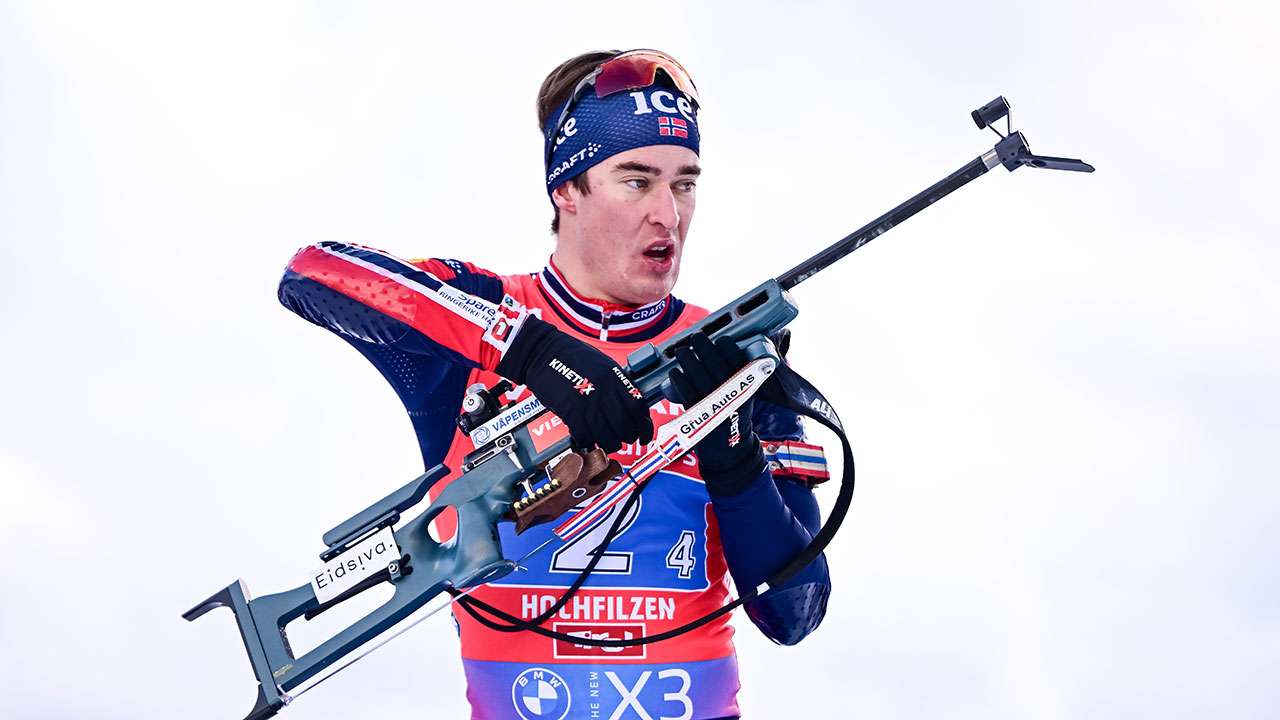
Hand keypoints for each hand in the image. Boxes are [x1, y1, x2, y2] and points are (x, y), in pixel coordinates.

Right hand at [496, 317, 652, 452]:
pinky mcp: (570, 412)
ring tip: (608, 443)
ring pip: (608, 436)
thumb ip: (616, 384)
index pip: (639, 408)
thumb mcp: (601, 364)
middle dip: (628, 437)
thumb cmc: (570, 356)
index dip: (644, 426)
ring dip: (610, 444)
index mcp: (615, 376)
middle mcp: (605, 390)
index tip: (644, 434)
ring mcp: (588, 402)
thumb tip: (628, 405)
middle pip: (626, 425)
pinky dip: (589, 443)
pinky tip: (589, 440)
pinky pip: (586, 437)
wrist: (541, 352)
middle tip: (625, 439)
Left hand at [667, 334, 764, 492]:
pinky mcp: (699, 416)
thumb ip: (739, 377)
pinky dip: (679, 381)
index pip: (738, 363)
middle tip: (696, 337)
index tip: (721, 339)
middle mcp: (732, 397)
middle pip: (716, 367)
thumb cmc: (733, 416)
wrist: (729, 451)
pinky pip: (687, 394)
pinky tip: (674, 372)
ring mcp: (715, 406)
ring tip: (682, 350)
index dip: (728, 348)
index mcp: (746, 389)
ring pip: (700, 378)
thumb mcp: (744, 396)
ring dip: (689, 360)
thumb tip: (724, 350)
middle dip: (705, 348)